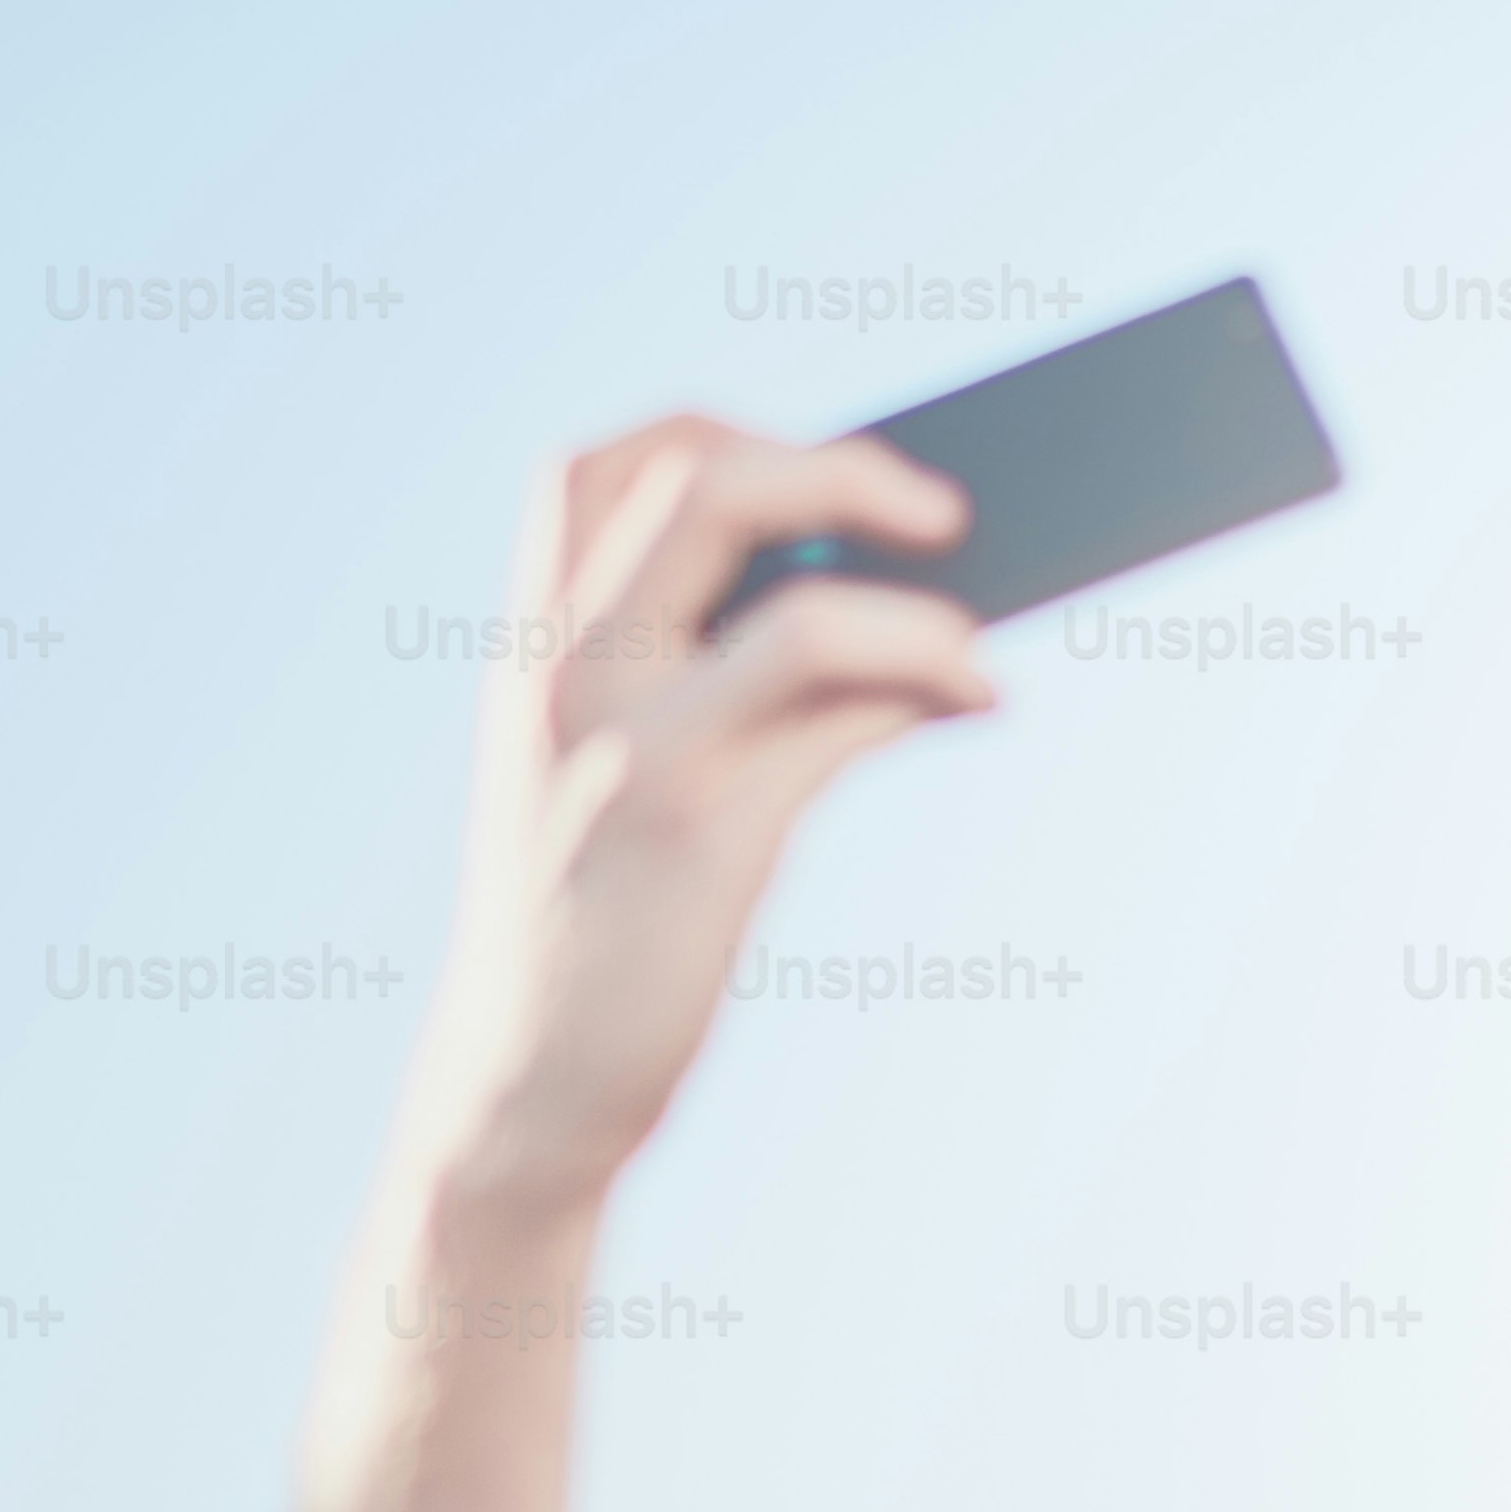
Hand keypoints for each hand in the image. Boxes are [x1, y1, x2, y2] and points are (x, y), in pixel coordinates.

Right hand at [408, 418, 998, 1213]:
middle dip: (841, 471)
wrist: (530, 1081)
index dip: (716, 430)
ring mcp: (632, 748)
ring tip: (979, 638)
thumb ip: (710, 676)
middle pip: (702, 483)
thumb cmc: (599, 919)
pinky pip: (843, 721)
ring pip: (798, 607)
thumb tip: (897, 598)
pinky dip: (933, 686)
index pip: (594, 465)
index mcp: (530, 645)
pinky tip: (981, 699)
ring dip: (918, 607)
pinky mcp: (701, 832)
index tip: (816, 465)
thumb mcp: (619, 774)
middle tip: (944, 512)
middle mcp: (566, 672)